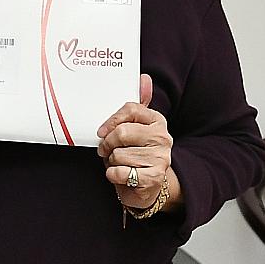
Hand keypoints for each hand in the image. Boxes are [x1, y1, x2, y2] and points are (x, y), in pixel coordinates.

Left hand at [97, 74, 172, 210]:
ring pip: (118, 154)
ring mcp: (161, 158)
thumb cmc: (135, 153)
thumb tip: (145, 78)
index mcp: (157, 120)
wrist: (147, 186)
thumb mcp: (135, 128)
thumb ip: (136, 107)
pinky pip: (120, 172)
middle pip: (122, 133)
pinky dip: (113, 175)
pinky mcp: (154, 177)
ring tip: (119, 163)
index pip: (131, 109)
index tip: (101, 131)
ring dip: (111, 161)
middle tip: (105, 150)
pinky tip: (121, 175)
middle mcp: (163, 137)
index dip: (111, 120)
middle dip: (107, 144)